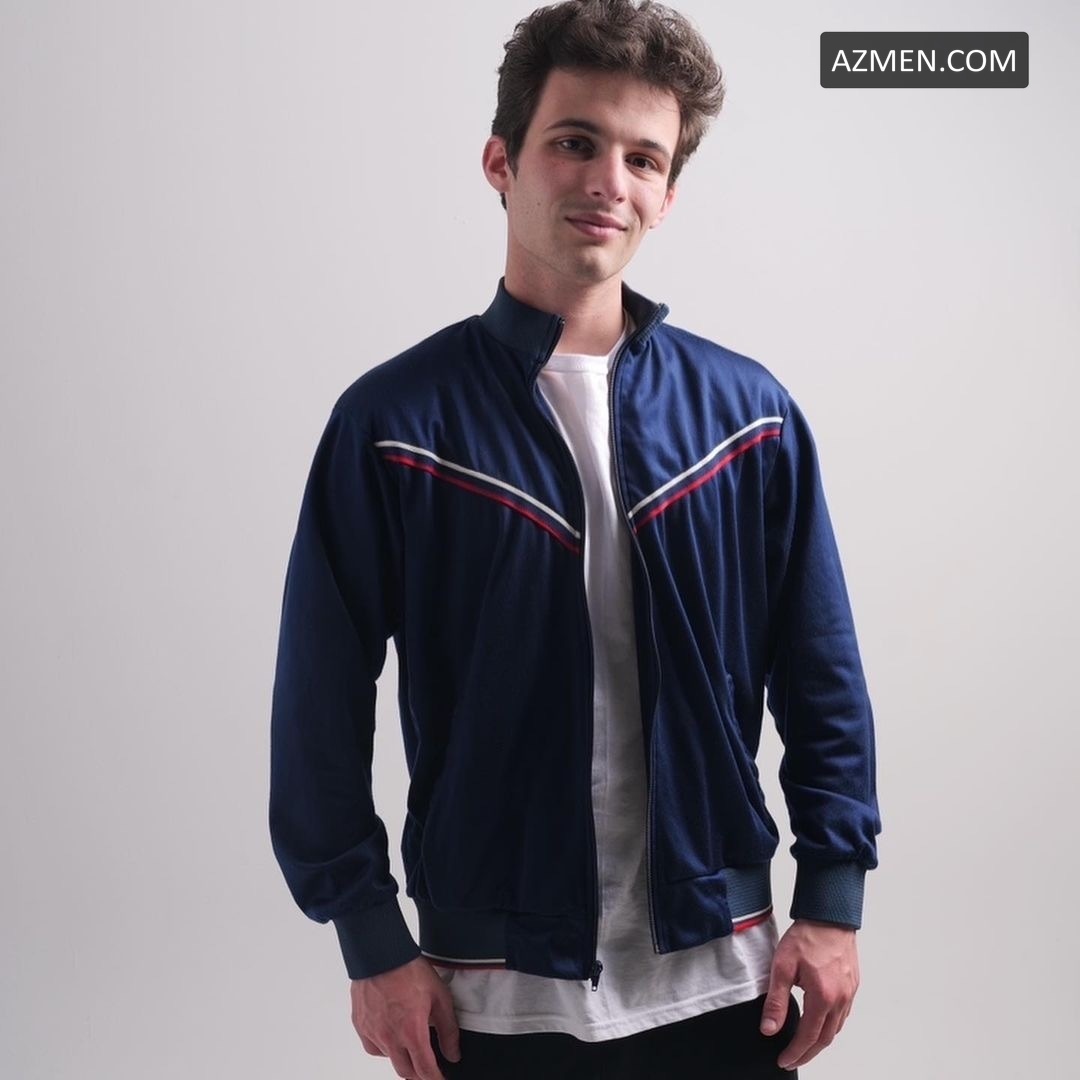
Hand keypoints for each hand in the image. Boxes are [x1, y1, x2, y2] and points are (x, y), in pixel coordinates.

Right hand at [350, 955, 461, 1078]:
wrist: (381, 953)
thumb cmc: (410, 970)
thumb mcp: (440, 996)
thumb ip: (448, 1029)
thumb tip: (453, 1054)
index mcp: (412, 1032)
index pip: (425, 1071)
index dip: (436, 1079)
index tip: (441, 1079)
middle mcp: (390, 1038)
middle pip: (406, 1072)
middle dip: (419, 1073)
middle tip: (428, 1067)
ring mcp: (373, 1033)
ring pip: (389, 1059)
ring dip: (402, 1058)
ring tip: (411, 1044)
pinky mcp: (361, 1025)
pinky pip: (374, 1047)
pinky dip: (384, 1047)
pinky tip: (392, 1034)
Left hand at [759, 918, 859, 1070]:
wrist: (828, 916)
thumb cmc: (807, 937)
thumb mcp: (782, 967)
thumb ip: (776, 1000)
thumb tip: (769, 1028)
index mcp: (823, 997)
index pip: (808, 1036)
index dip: (795, 1052)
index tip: (784, 1060)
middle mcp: (840, 999)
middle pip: (825, 1039)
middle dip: (808, 1053)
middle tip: (792, 1059)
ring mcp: (849, 993)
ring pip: (836, 1029)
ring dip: (820, 1041)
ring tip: (804, 1046)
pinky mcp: (852, 985)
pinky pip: (843, 1015)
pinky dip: (831, 1026)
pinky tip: (820, 1023)